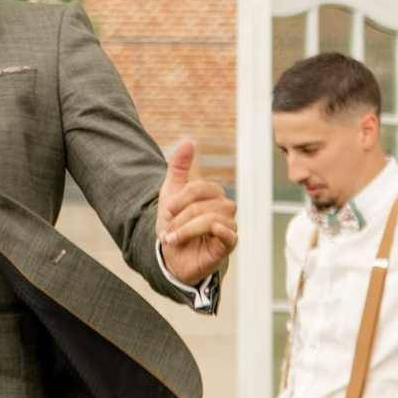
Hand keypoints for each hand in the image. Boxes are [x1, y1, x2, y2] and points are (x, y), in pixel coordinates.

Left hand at [155, 138, 237, 286]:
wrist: (172, 256)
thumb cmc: (174, 224)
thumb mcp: (170, 194)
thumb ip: (178, 168)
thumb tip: (188, 141)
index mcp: (213, 194)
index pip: (199, 188)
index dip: (179, 200)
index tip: (167, 213)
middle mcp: (225, 207)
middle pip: (202, 206)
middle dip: (180, 219)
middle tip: (168, 230)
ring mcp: (228, 226)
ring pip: (211, 220)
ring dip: (186, 230)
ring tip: (173, 239)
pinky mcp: (228, 245)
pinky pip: (231, 235)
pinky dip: (222, 231)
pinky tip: (212, 230)